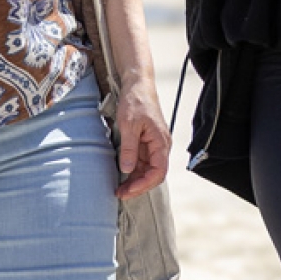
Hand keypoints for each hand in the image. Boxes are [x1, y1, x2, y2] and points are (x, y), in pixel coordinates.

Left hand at [112, 81, 170, 197]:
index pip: (158, 172)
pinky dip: (133, 171)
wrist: (137, 85)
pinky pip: (142, 162)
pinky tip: (122, 176)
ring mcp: (153, 146)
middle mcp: (160, 146)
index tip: (128, 190)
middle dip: (138, 186)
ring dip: (134, 181)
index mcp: (161, 142)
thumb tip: (127, 170)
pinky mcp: (146, 143)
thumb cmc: (136, 102)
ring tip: (119, 189)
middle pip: (154, 174)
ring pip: (147, 170)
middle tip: (120, 194)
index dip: (144, 184)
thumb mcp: (129, 125)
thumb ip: (129, 149)